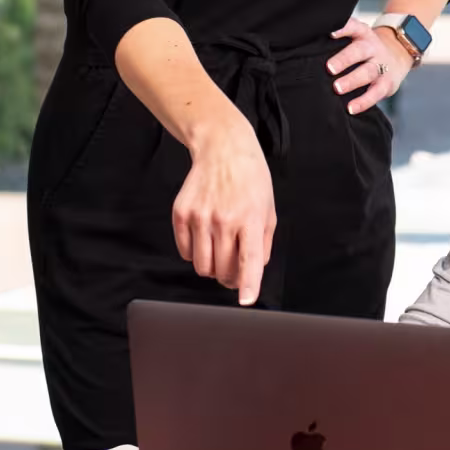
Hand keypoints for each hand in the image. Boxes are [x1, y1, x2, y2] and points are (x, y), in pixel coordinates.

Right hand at [173, 114, 276, 303]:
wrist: (223, 149)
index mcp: (250, 219)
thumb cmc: (250, 179)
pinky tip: (205, 237)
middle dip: (230, 276)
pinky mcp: (181, 213)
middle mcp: (224, 219)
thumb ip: (263, 244)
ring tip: (219, 250)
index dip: (247, 284)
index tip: (245, 300)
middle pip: (222, 270)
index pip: (249, 260)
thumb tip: (252, 273)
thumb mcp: (269, 210)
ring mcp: (200, 216)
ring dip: (211, 267)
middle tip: (234, 265)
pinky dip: (195, 253)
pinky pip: (186, 252)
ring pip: (202, 266)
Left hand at [326, 18, 412, 113]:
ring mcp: (381, 65)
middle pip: (359, 51)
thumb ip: (338, 42)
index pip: (353, 27)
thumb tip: (308, 49)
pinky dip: (363, 102)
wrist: (397, 55)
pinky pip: (376, 93)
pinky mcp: (387, 83)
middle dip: (344, 59)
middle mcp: (372, 47)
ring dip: (352, 80)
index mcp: (362, 34)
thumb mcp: (356, 38)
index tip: (330, 33)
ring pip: (368, 72)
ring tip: (337, 88)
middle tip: (329, 68)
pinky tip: (351, 108)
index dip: (343, 29)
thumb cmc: (365, 49)